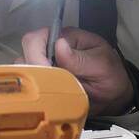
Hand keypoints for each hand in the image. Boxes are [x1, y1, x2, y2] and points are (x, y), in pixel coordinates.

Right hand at [17, 26, 133, 114]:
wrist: (115, 98)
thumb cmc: (112, 76)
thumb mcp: (102, 65)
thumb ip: (80, 58)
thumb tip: (59, 45)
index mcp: (66, 39)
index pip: (37, 39)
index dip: (36, 55)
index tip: (46, 72)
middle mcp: (52, 51)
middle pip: (25, 54)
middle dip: (33, 71)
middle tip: (48, 86)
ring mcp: (47, 68)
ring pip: (23, 71)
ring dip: (32, 82)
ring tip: (48, 93)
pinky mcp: (45, 84)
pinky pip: (29, 87)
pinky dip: (32, 93)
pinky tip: (45, 99)